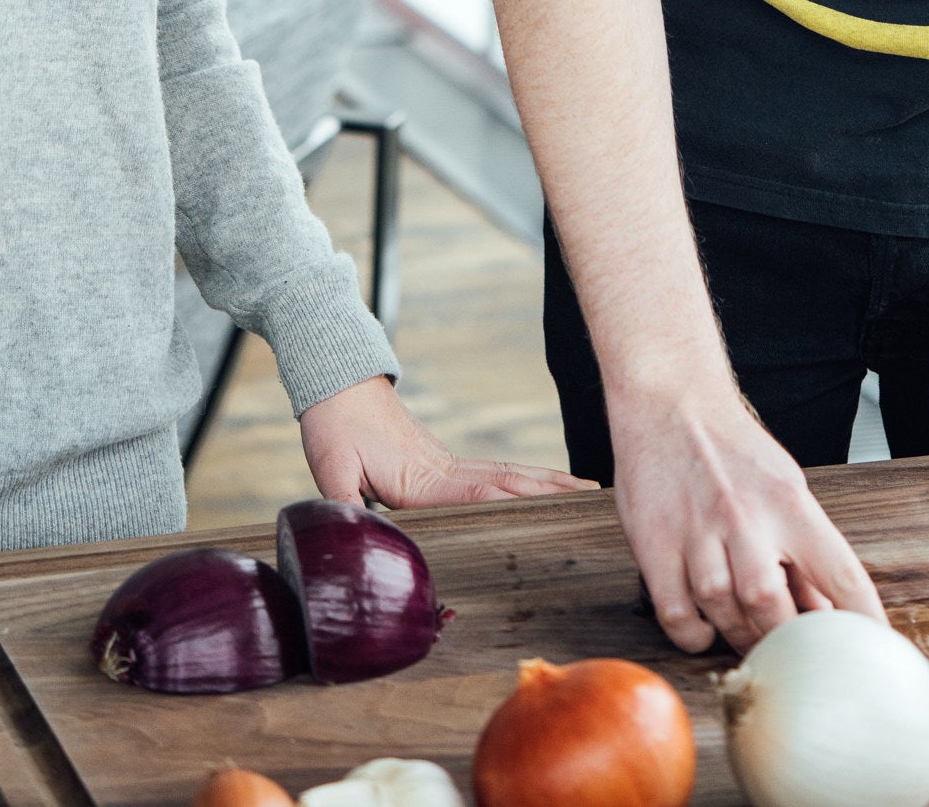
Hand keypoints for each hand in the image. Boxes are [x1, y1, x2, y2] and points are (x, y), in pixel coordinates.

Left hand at [299, 375, 595, 508]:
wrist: (336, 381)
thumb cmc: (334, 425)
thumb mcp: (331, 471)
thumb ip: (347, 510)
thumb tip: (356, 547)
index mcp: (423, 478)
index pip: (481, 494)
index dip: (521, 504)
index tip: (558, 513)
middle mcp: (445, 469)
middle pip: (509, 482)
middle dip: (553, 494)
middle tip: (597, 503)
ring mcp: (447, 462)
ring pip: (507, 474)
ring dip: (547, 484)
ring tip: (586, 492)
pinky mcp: (442, 461)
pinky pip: (492, 472)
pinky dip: (524, 479)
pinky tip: (537, 486)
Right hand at [609, 378, 884, 653]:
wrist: (669, 399)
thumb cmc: (731, 447)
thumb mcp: (785, 485)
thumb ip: (805, 548)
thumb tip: (824, 610)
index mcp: (789, 504)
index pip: (843, 575)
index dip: (864, 622)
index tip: (872, 654)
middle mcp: (745, 517)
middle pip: (772, 606)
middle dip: (780, 640)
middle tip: (783, 650)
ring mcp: (696, 530)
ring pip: (723, 611)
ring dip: (736, 636)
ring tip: (743, 634)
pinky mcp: (654, 541)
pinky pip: (676, 611)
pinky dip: (692, 634)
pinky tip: (703, 628)